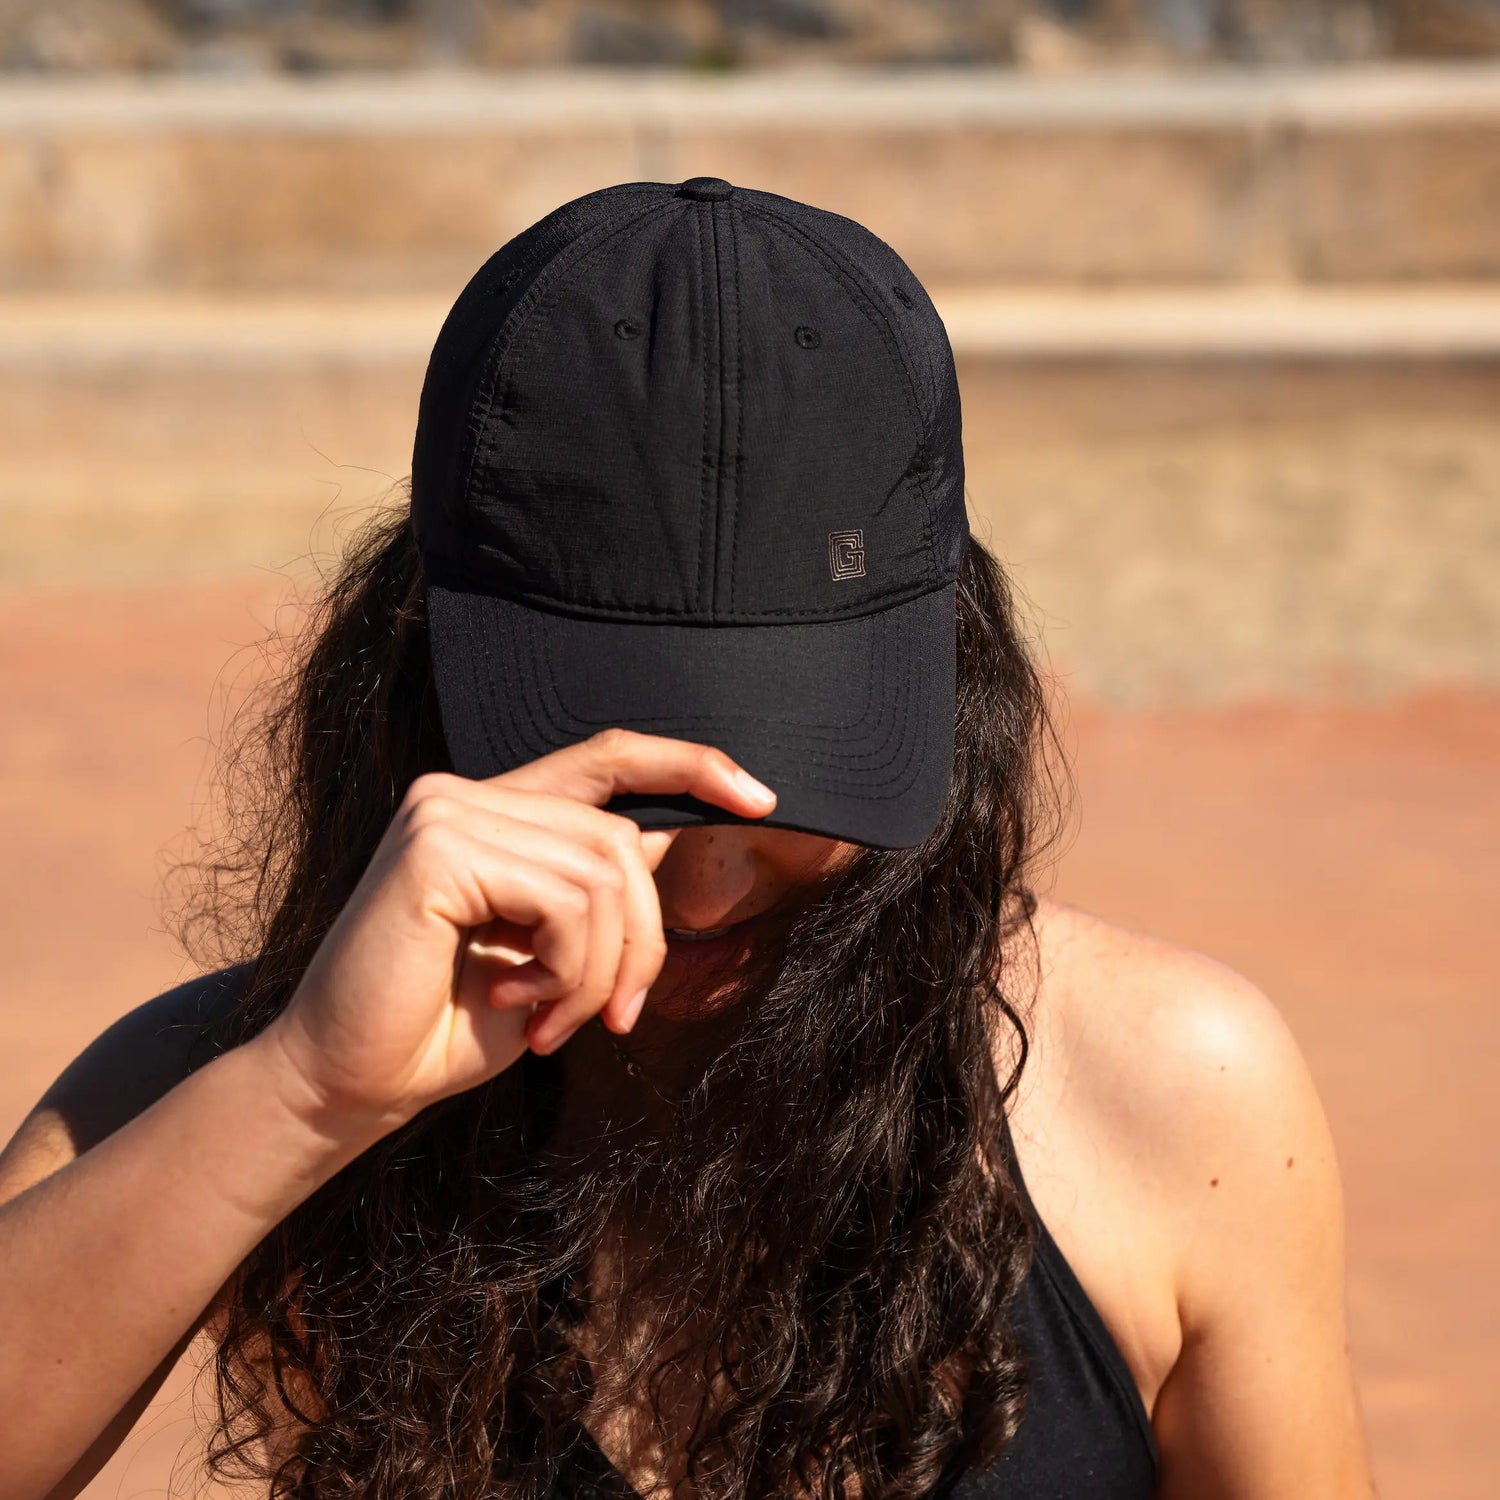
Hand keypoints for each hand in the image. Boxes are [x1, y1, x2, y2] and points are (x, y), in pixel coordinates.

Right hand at [254, 729, 776, 1142]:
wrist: (346, 1084)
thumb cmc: (445, 1027)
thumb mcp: (546, 952)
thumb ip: (592, 892)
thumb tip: (668, 841)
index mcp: (492, 809)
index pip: (607, 758)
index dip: (689, 765)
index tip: (762, 800)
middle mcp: (465, 793)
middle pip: (622, 840)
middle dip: (642, 942)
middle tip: (612, 1018)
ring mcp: (447, 811)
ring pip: (605, 875)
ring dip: (600, 971)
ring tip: (553, 1021)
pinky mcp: (437, 847)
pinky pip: (565, 900)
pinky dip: (568, 970)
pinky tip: (517, 1003)